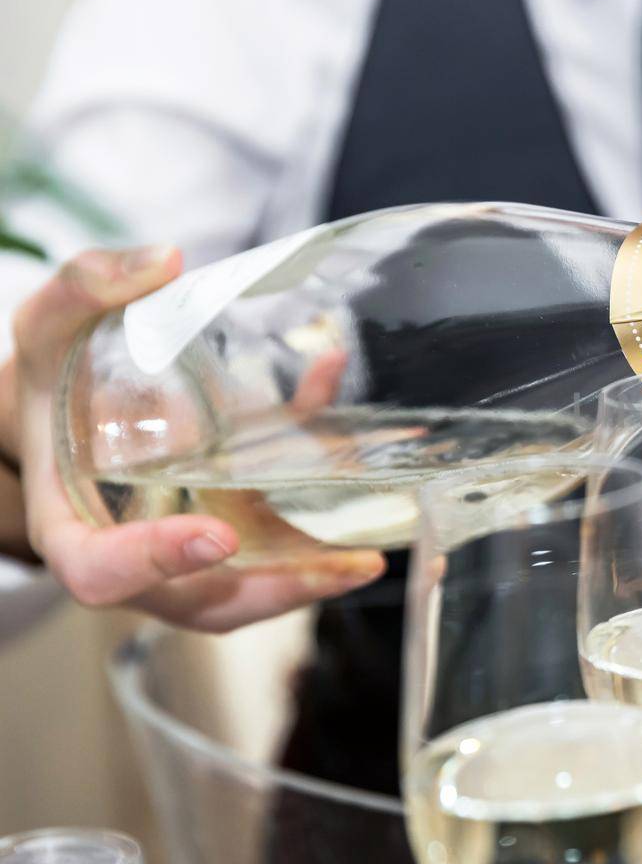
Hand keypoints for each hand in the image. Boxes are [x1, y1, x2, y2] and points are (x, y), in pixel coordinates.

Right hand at [2, 247, 383, 631]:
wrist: (69, 405)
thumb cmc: (54, 376)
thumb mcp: (49, 327)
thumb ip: (89, 287)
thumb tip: (166, 260)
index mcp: (71, 524)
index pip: (101, 572)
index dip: (155, 564)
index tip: (217, 536)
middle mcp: (134, 554)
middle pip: (199, 603)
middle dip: (273, 591)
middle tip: (343, 565)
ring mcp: (189, 553)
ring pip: (250, 590)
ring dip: (313, 578)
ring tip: (371, 558)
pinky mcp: (231, 530)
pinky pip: (281, 538)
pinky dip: (326, 514)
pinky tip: (356, 450)